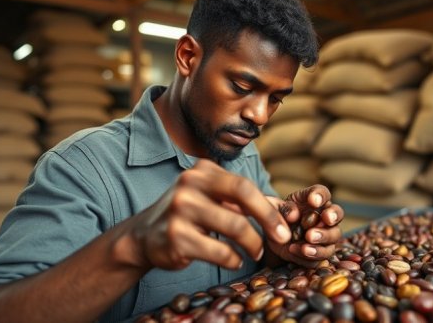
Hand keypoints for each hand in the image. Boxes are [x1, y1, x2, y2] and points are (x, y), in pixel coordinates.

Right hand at [122, 159, 291, 270]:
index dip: (268, 207)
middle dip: (267, 218)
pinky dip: (233, 259)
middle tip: (280, 239)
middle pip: (242, 194)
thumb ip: (246, 203)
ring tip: (255, 253)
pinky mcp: (175, 237)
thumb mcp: (214, 200)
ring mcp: (180, 209)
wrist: (145, 236)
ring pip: (234, 226)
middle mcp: (189, 184)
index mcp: (203, 171)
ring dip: (252, 244)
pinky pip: (219, 251)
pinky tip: (234, 261)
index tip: (284, 227)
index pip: (244, 184)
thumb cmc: (189, 216)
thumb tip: (287, 210)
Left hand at [266, 185, 343, 267]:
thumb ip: (284, 209)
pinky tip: (294, 252)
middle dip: (325, 227)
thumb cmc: (279, 215)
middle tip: (310, 234)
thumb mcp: (276, 208)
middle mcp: (325, 216)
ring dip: (319, 247)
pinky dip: (307, 257)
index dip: (321, 196)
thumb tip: (293, 215)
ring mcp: (325, 236)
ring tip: (304, 248)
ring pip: (332, 241)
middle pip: (336, 217)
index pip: (323, 193)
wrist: (274, 234)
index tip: (313, 201)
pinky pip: (319, 259)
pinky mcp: (319, 253)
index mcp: (314, 200)